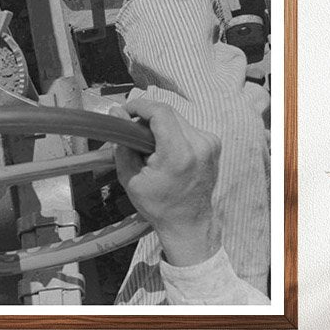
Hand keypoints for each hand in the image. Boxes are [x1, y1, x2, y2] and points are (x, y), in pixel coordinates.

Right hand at [114, 95, 221, 266]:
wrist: (189, 224)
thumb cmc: (160, 206)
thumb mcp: (130, 178)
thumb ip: (122, 144)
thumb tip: (116, 114)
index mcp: (179, 153)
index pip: (160, 112)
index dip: (139, 106)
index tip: (125, 111)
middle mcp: (199, 144)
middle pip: (168, 113)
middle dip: (146, 118)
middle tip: (131, 133)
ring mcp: (210, 143)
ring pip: (177, 119)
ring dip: (159, 126)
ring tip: (148, 147)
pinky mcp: (213, 144)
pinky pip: (186, 128)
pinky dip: (171, 133)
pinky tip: (164, 152)